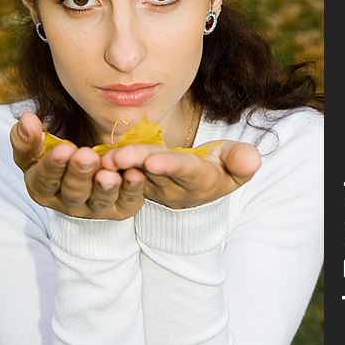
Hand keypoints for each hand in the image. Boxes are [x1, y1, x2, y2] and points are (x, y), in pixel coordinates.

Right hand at [10, 113, 145, 219]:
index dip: (53, 165)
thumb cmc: (58, 161)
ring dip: (106, 187)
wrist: (88, 178)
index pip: (45, 180)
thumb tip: (27, 119)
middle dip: (80, 174)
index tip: (63, 148)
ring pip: (100, 199)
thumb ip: (27, 137)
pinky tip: (136, 174)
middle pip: (73, 192)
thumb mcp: (36, 152)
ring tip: (110, 173)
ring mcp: (96, 207)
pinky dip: (133, 189)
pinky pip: (128, 201)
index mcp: (44, 188)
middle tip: (87, 156)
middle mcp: (69, 202)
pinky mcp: (121, 208)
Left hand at [101, 140, 260, 208]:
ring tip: (102, 158)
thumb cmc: (219, 169)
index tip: (155, 161)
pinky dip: (107, 164)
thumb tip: (252, 158)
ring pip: (133, 171)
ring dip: (117, 166)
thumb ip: (241, 161)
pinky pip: (120, 171)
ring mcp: (150, 183)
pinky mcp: (135, 179)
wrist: (196, 188)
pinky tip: (92, 156)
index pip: (184, 170)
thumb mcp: (235, 166)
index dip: (170, 166)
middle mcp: (171, 184)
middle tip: (117, 158)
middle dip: (136, 162)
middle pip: (152, 170)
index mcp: (198, 179)